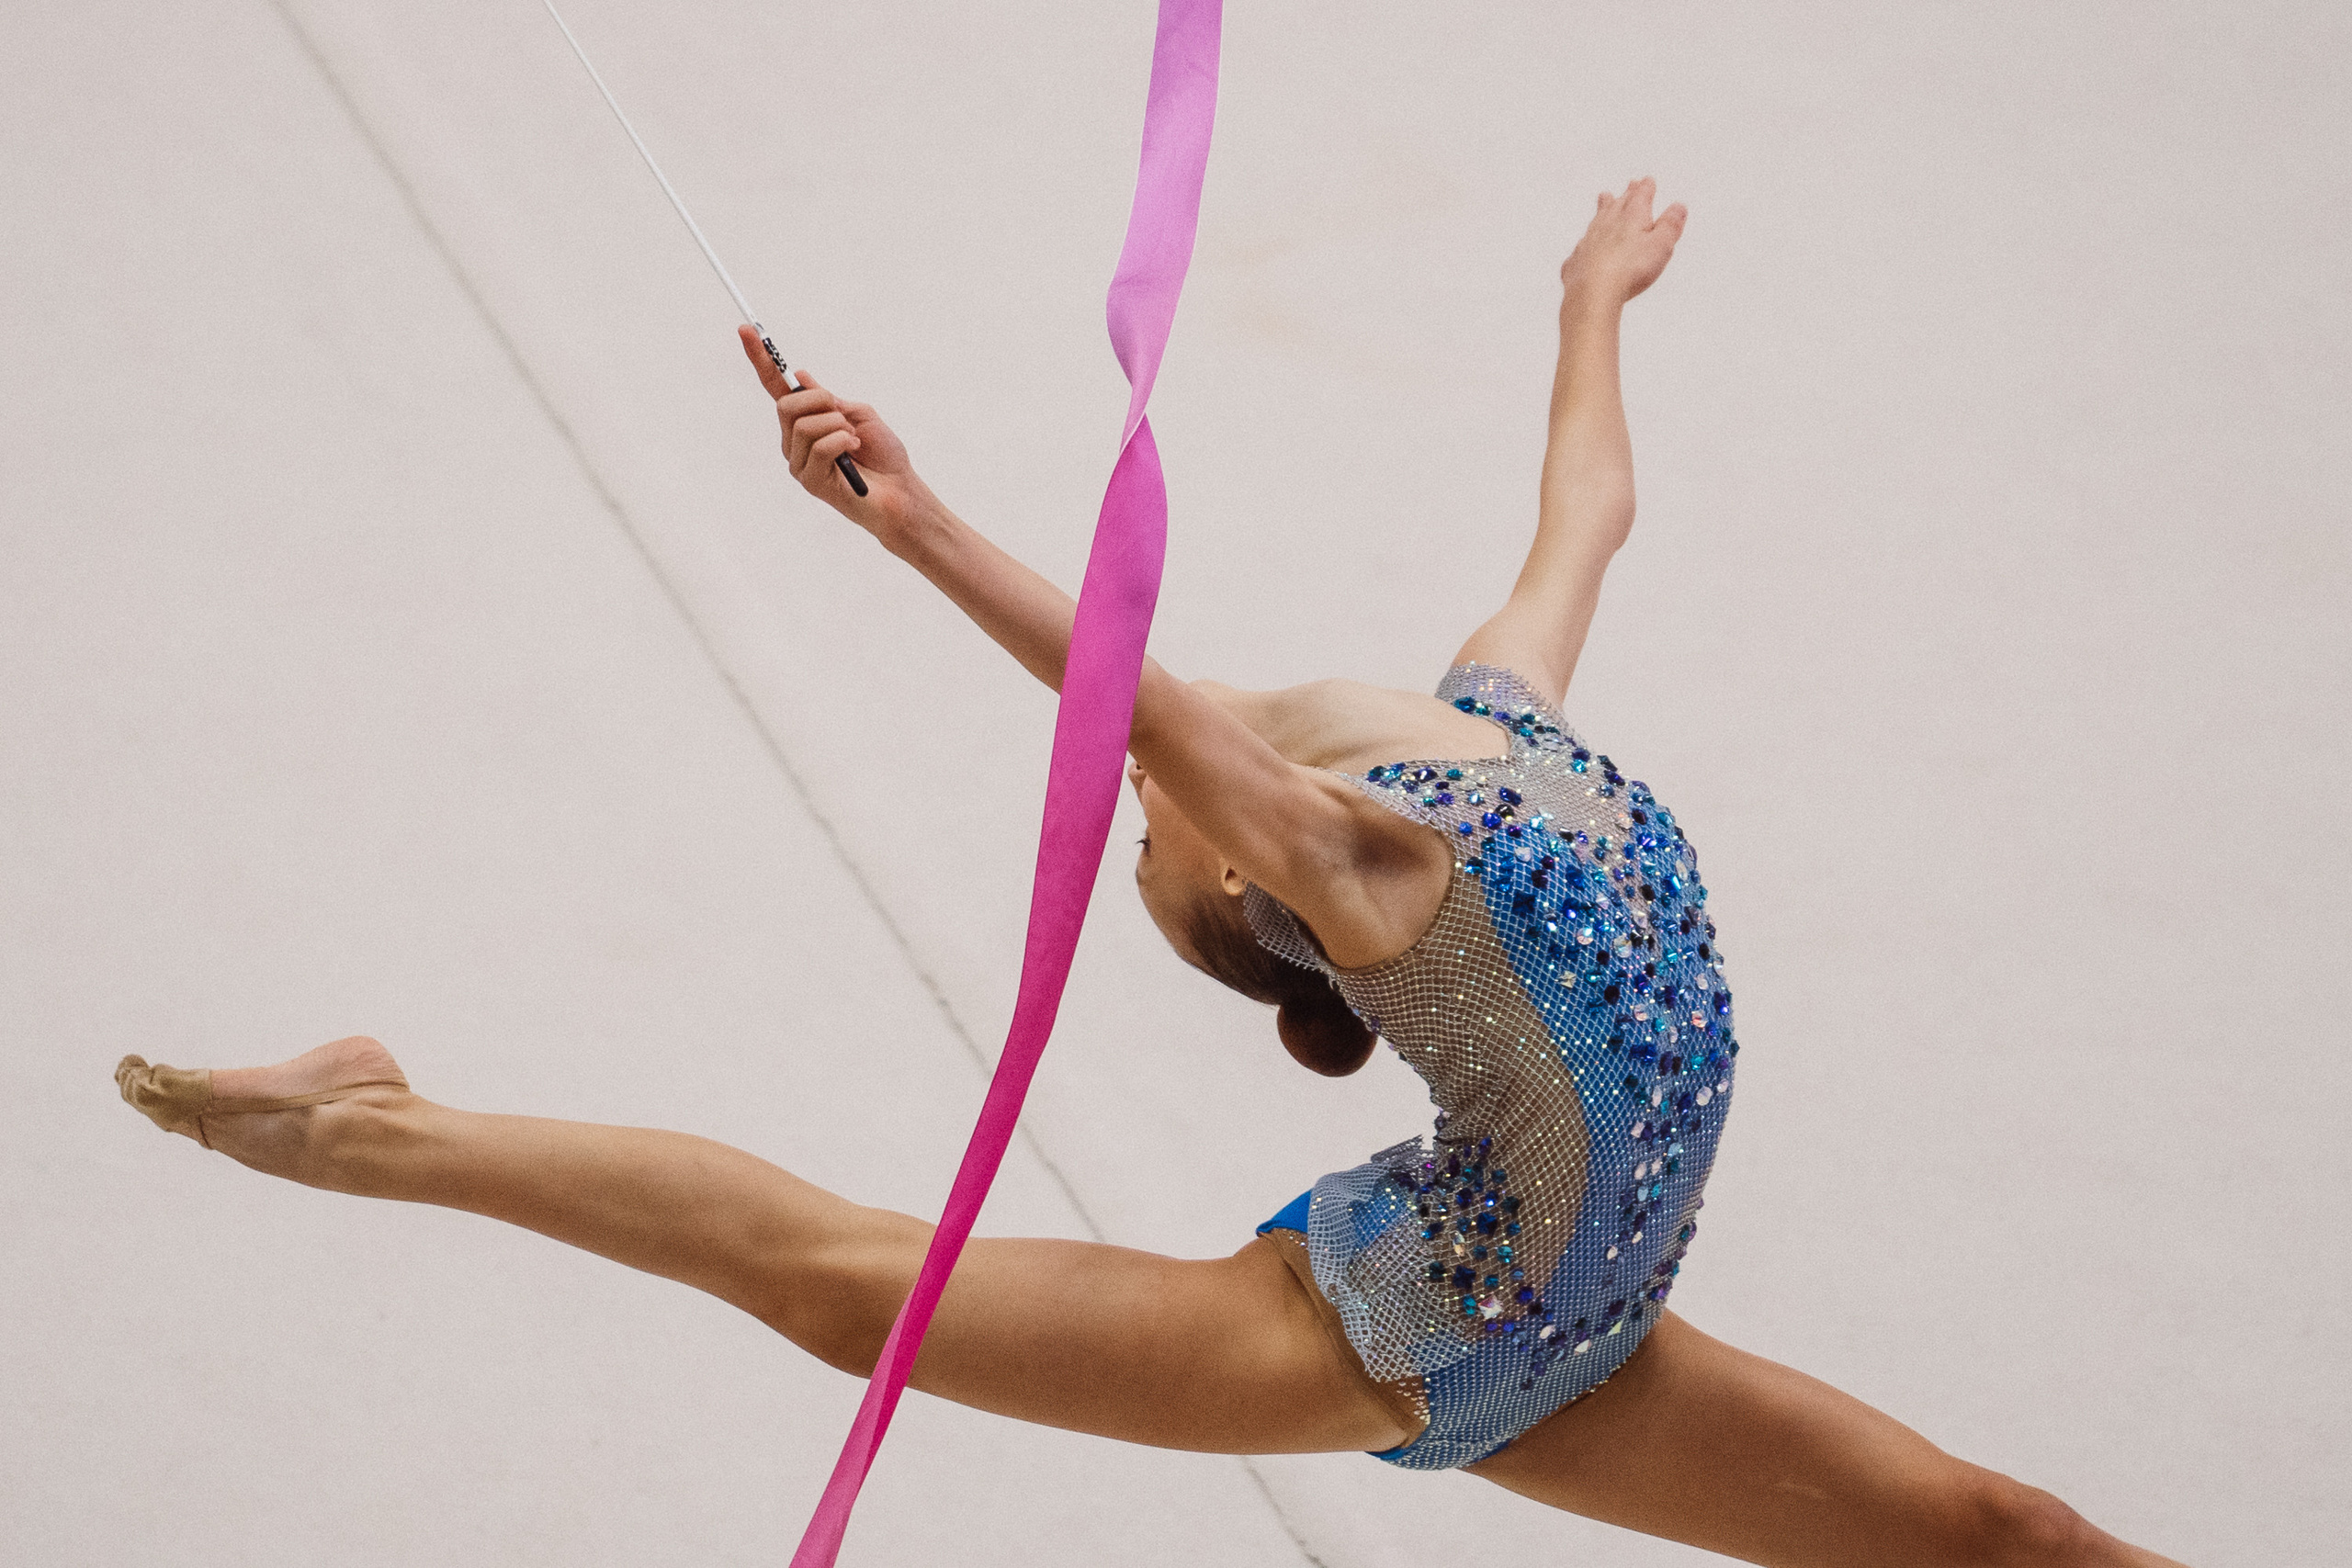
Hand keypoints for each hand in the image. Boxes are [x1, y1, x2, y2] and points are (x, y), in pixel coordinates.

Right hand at [737, 326, 927, 535]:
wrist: (900, 490)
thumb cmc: (883, 455)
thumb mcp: (859, 415)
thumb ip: (830, 399)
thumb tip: (801, 377)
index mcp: (804, 422)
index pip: (775, 388)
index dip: (761, 359)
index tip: (746, 330)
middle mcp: (794, 442)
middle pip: (787, 405)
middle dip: (821, 402)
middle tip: (844, 415)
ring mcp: (799, 463)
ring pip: (804, 426)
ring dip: (838, 426)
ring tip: (854, 441)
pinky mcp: (810, 482)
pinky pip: (820, 447)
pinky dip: (843, 442)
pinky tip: (854, 453)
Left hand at [1560, 177, 1686, 310]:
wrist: (1592, 291)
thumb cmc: (1629, 268)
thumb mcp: (1661, 245)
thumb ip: (1670, 225)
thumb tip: (1678, 207)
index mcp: (1632, 217)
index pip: (1641, 196)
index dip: (1646, 188)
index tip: (1648, 180)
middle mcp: (1608, 224)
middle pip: (1618, 204)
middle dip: (1627, 194)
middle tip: (1630, 185)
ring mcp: (1589, 241)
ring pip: (1598, 220)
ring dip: (1604, 208)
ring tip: (1605, 198)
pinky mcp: (1577, 261)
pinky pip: (1582, 248)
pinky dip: (1586, 243)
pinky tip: (1584, 246)